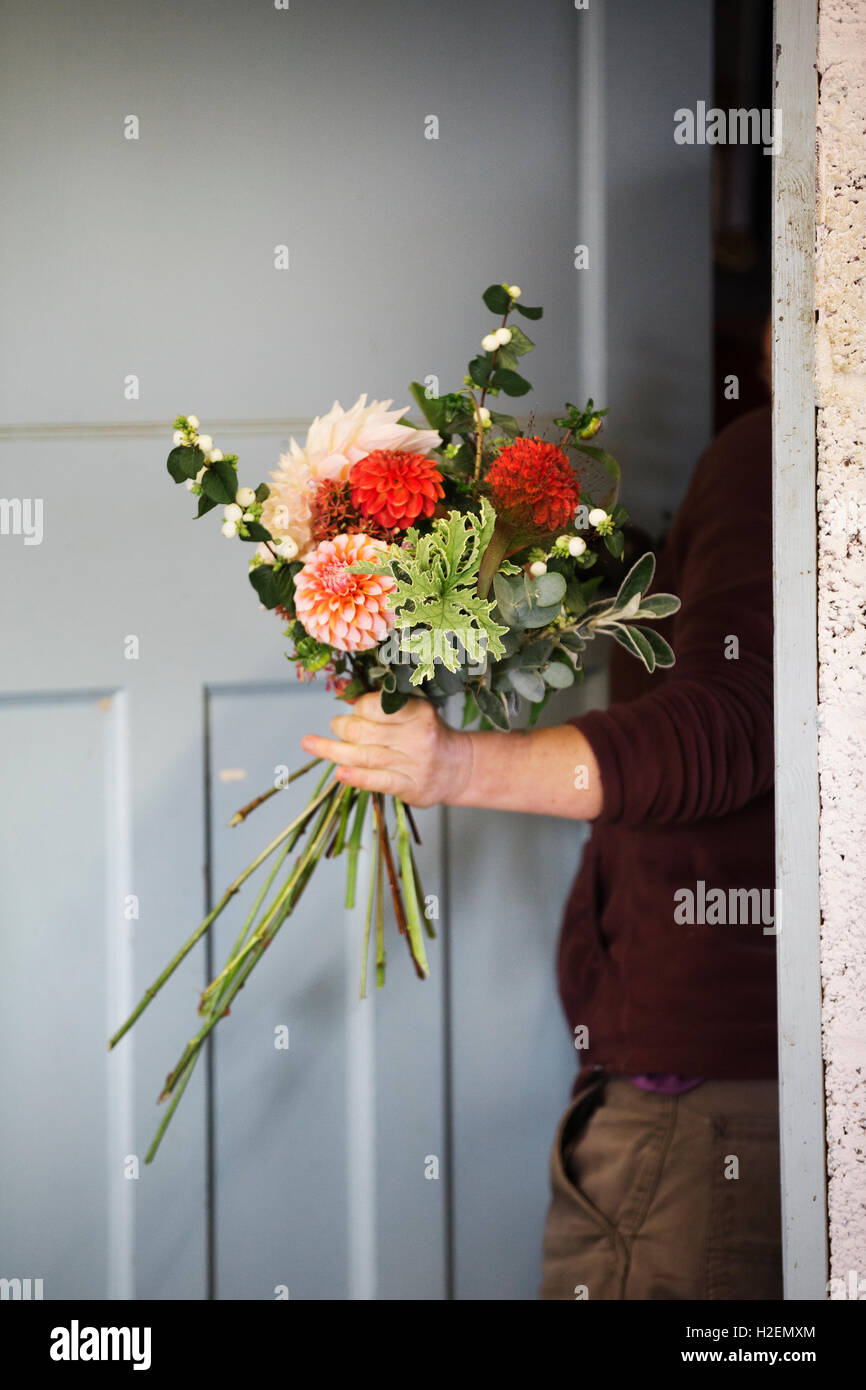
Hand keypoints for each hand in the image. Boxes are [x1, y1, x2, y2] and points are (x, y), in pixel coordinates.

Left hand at [301, 692, 472, 807]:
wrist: (459, 769)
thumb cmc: (430, 736)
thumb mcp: (416, 712)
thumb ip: (386, 707)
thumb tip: (346, 699)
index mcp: (418, 712)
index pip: (376, 707)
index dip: (357, 708)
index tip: (353, 710)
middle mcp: (416, 737)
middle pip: (365, 732)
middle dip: (342, 727)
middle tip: (334, 725)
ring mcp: (412, 764)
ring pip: (364, 756)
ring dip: (332, 750)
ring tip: (310, 743)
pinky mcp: (409, 787)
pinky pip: (378, 781)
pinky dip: (357, 777)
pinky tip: (339, 772)